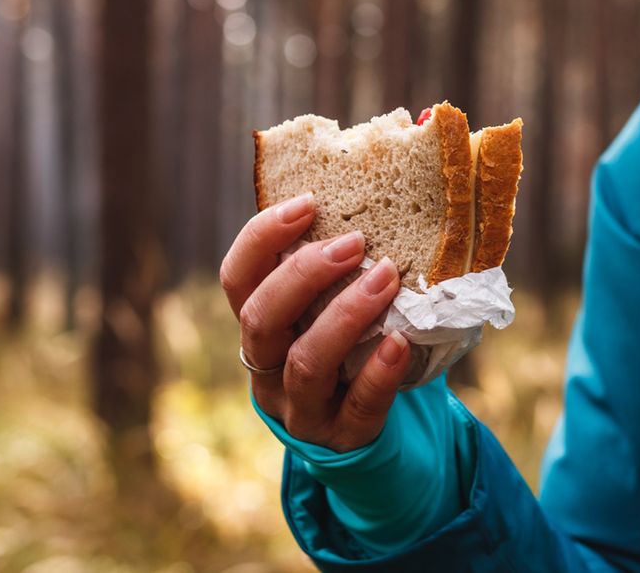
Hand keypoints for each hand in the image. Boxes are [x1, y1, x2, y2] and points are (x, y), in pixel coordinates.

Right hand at [219, 193, 411, 451]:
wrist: (365, 441)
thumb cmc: (348, 356)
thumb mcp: (326, 316)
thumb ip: (333, 275)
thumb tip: (379, 198)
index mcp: (259, 329)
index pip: (237, 279)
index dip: (263, 238)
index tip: (308, 202)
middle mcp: (267, 370)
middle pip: (262, 318)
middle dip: (305, 274)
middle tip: (355, 242)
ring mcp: (302, 409)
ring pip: (306, 362)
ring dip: (346, 314)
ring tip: (387, 278)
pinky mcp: (344, 438)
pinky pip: (358, 405)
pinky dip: (379, 371)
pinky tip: (401, 341)